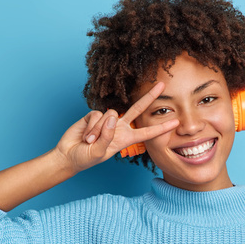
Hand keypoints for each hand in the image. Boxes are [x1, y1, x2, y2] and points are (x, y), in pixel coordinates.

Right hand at [53, 82, 178, 173]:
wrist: (69, 155)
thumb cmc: (86, 158)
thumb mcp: (99, 153)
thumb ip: (107, 136)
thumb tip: (113, 116)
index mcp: (126, 139)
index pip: (147, 132)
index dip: (161, 127)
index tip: (176, 122)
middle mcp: (119, 127)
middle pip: (138, 109)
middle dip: (149, 96)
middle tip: (162, 85)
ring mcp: (107, 120)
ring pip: (111, 115)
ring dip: (99, 131)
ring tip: (90, 141)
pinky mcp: (94, 115)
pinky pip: (97, 116)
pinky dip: (91, 127)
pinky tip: (86, 136)